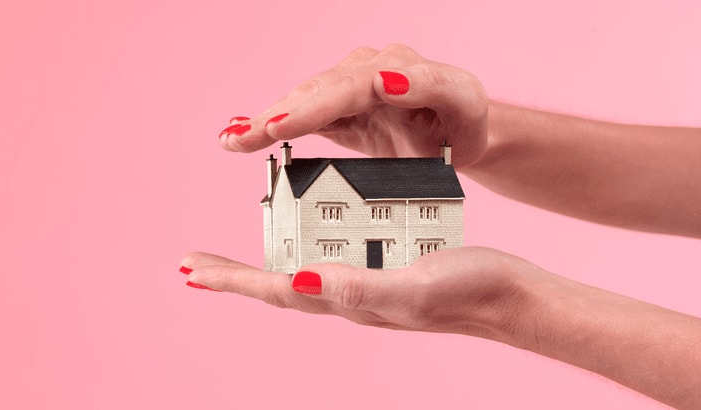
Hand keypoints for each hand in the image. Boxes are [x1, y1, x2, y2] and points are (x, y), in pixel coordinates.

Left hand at [180, 247, 533, 341]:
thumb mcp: (414, 286)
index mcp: (352, 299)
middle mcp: (352, 294)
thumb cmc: (470, 291)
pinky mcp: (388, 266)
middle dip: (237, 276)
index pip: (278, 291)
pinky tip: (313, 231)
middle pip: (281, 286)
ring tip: (244, 251)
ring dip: (268, 263)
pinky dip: (312, 242)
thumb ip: (359, 287)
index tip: (190, 269)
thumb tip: (299, 281)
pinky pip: (338, 254)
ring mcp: (369, 282)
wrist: (510, 297)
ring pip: (305, 272)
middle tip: (196, 265)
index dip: (233, 280)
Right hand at [220, 44, 488, 169]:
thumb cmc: (462, 123)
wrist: (456, 131)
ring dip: (266, 120)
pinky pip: (303, 110)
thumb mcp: (465, 107)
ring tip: (231, 139)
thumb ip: (435, 88)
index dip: (319, 105)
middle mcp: (372, 69)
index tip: (285, 124)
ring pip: (305, 100)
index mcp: (404, 69)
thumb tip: (386, 82)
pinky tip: (237, 133)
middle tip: (242, 138)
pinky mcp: (339, 102)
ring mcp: (352, 84)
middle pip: (320, 92)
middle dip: (280, 115)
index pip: (355, 84)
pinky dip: (271, 123)